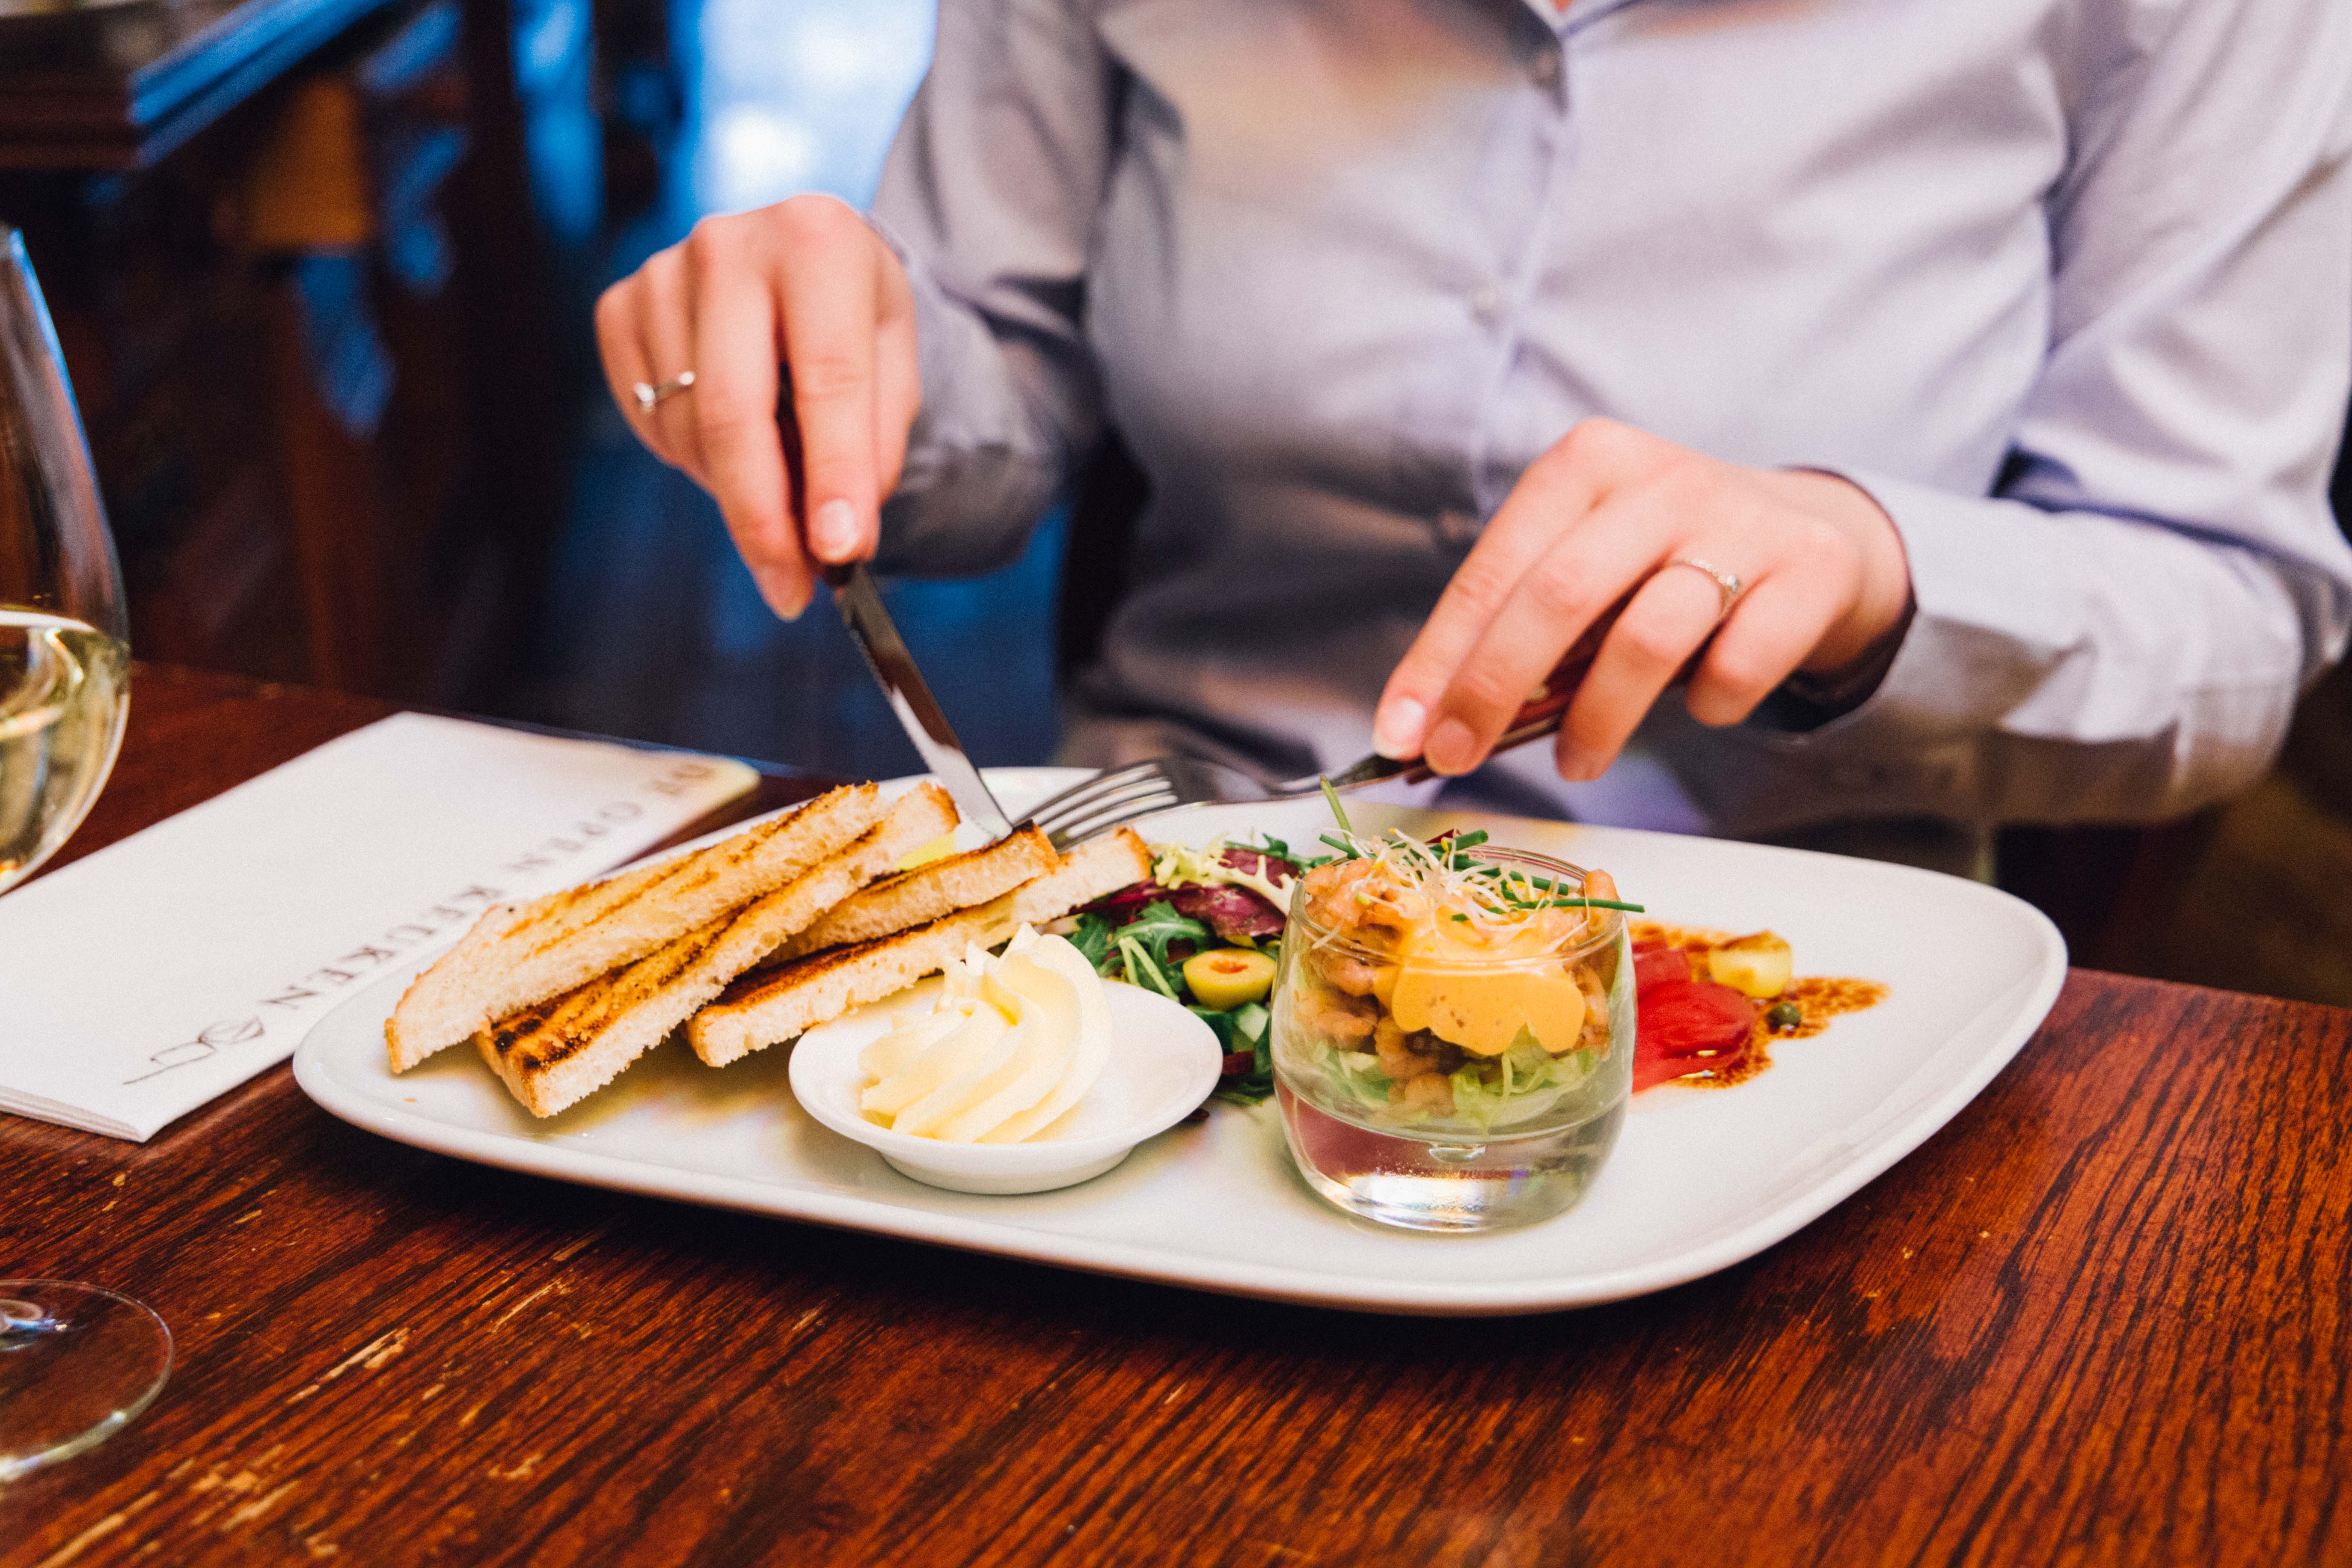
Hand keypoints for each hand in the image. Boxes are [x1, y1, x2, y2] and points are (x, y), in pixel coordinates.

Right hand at [594, 195, 918, 616]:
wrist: (801, 263)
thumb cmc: (853, 320)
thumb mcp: (894, 371)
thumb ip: (874, 449)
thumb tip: (836, 540)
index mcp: (819, 240)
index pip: (826, 379)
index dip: (833, 475)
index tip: (839, 553)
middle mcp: (730, 243)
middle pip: (732, 414)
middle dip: (764, 518)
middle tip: (790, 588)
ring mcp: (663, 272)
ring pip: (687, 429)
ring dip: (735, 487)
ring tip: (776, 480)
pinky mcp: (620, 306)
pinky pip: (647, 420)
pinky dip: (690, 457)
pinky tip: (729, 440)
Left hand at [1373, 419, 1911, 780]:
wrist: (1808, 537)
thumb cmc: (1663, 566)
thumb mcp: (1586, 567)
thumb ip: (1517, 626)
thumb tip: (1429, 724)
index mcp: (1586, 464)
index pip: (1493, 573)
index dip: (1439, 659)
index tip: (1400, 733)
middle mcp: (1661, 480)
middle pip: (1558, 596)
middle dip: (1493, 691)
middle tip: (1458, 759)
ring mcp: (1742, 520)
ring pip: (1647, 638)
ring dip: (1597, 720)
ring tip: (1578, 763)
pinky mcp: (1811, 570)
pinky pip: (1739, 664)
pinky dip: (1708, 703)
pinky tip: (1698, 704)